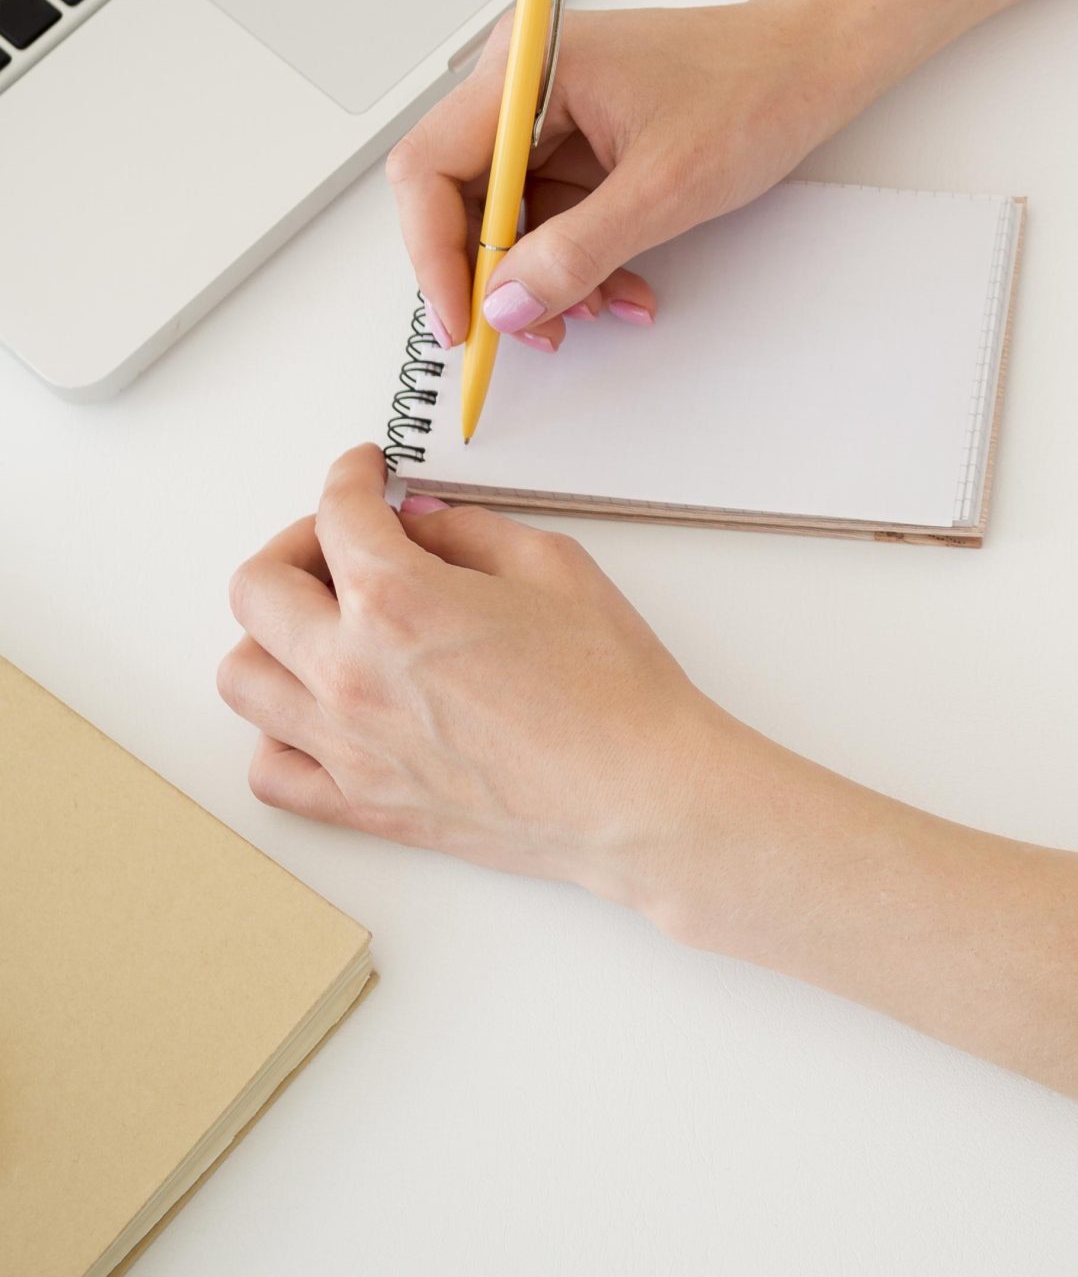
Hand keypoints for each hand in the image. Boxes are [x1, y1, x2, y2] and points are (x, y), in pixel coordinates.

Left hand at [218, 445, 743, 910]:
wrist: (637, 793)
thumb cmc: (611, 686)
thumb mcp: (554, 566)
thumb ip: (470, 533)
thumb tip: (421, 527)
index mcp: (398, 601)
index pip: (336, 512)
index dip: (352, 475)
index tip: (365, 473)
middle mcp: (351, 673)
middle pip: (257, 588)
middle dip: (298, 544)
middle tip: (349, 543)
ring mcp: (346, 746)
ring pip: (241, 676)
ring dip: (273, 635)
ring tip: (329, 625)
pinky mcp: (361, 804)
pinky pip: (269, 768)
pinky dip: (279, 730)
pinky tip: (326, 708)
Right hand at [387, 0, 869, 352]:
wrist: (815, 64)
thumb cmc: (754, 90)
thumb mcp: (664, 188)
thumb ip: (577, 252)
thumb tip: (505, 304)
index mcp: (529, 67)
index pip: (429, 164)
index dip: (434, 253)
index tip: (464, 319)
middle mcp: (526, 80)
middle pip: (461, 195)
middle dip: (497, 274)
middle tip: (530, 332)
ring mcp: (552, 108)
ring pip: (511, 214)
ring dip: (549, 275)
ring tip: (602, 309)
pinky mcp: (581, 133)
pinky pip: (554, 210)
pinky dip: (581, 257)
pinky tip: (622, 287)